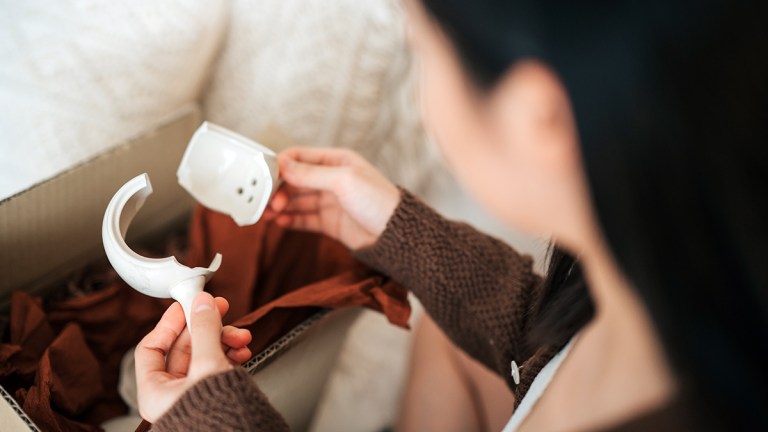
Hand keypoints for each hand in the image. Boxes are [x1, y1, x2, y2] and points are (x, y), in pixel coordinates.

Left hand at [135, 293, 252, 422]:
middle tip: (220, 310)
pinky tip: (242, 350)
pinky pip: (217, 366)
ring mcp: (193, 395)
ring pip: (204, 355)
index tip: (185, 305)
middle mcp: (172, 394)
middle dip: (207, 328)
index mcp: (155, 392)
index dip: (169, 323)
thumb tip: (201, 304)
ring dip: (224, 340)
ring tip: (241, 336)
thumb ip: (204, 330)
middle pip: (184, 348)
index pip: (152, 347)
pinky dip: (230, 354)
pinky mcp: (213, 396)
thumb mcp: (208, 365)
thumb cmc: (216, 420)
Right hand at [263, 147, 399, 249]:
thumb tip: (282, 165)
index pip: (300, 157)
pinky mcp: (329, 222)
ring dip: (280, 205)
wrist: (396, 234)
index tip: (264, 174)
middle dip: (278, 188)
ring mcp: (330, 202)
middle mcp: (331, 180)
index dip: (281, 164)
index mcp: (336, 161)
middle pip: (295, 180)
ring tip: (266, 212)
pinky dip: (290, 220)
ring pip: (297, 201)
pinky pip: (304, 219)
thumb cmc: (378, 200)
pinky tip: (279, 222)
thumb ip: (311, 174)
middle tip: (265, 199)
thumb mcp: (343, 180)